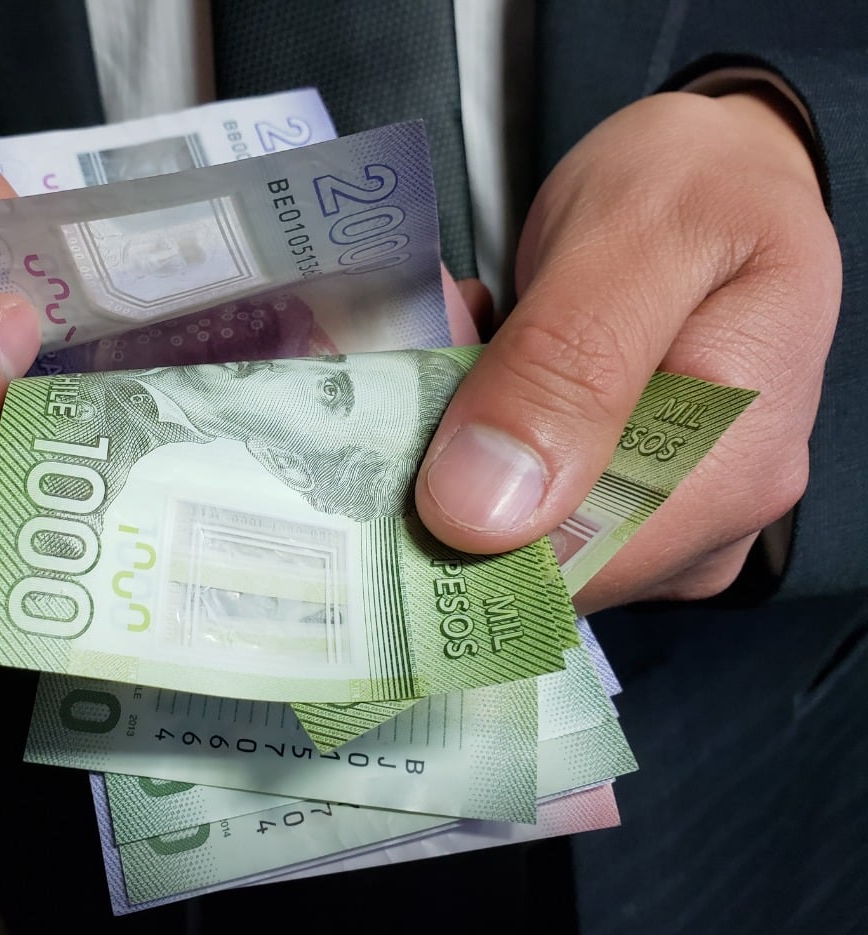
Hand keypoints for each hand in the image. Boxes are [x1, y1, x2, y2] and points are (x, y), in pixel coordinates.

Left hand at [414, 88, 840, 612]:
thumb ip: (564, 368)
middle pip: (530, 558)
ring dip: (450, 437)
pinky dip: (470, 431)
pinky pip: (515, 499)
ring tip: (459, 330)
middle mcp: (706, 520)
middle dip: (446, 460)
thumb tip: (478, 513)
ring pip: (508, 530)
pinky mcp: (617, 498)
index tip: (396, 420)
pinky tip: (473, 361)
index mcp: (733, 466)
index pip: (565, 571)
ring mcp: (662, 518)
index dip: (459, 524)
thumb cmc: (701, 184)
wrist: (724, 169)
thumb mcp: (636, 239)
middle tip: (428, 341)